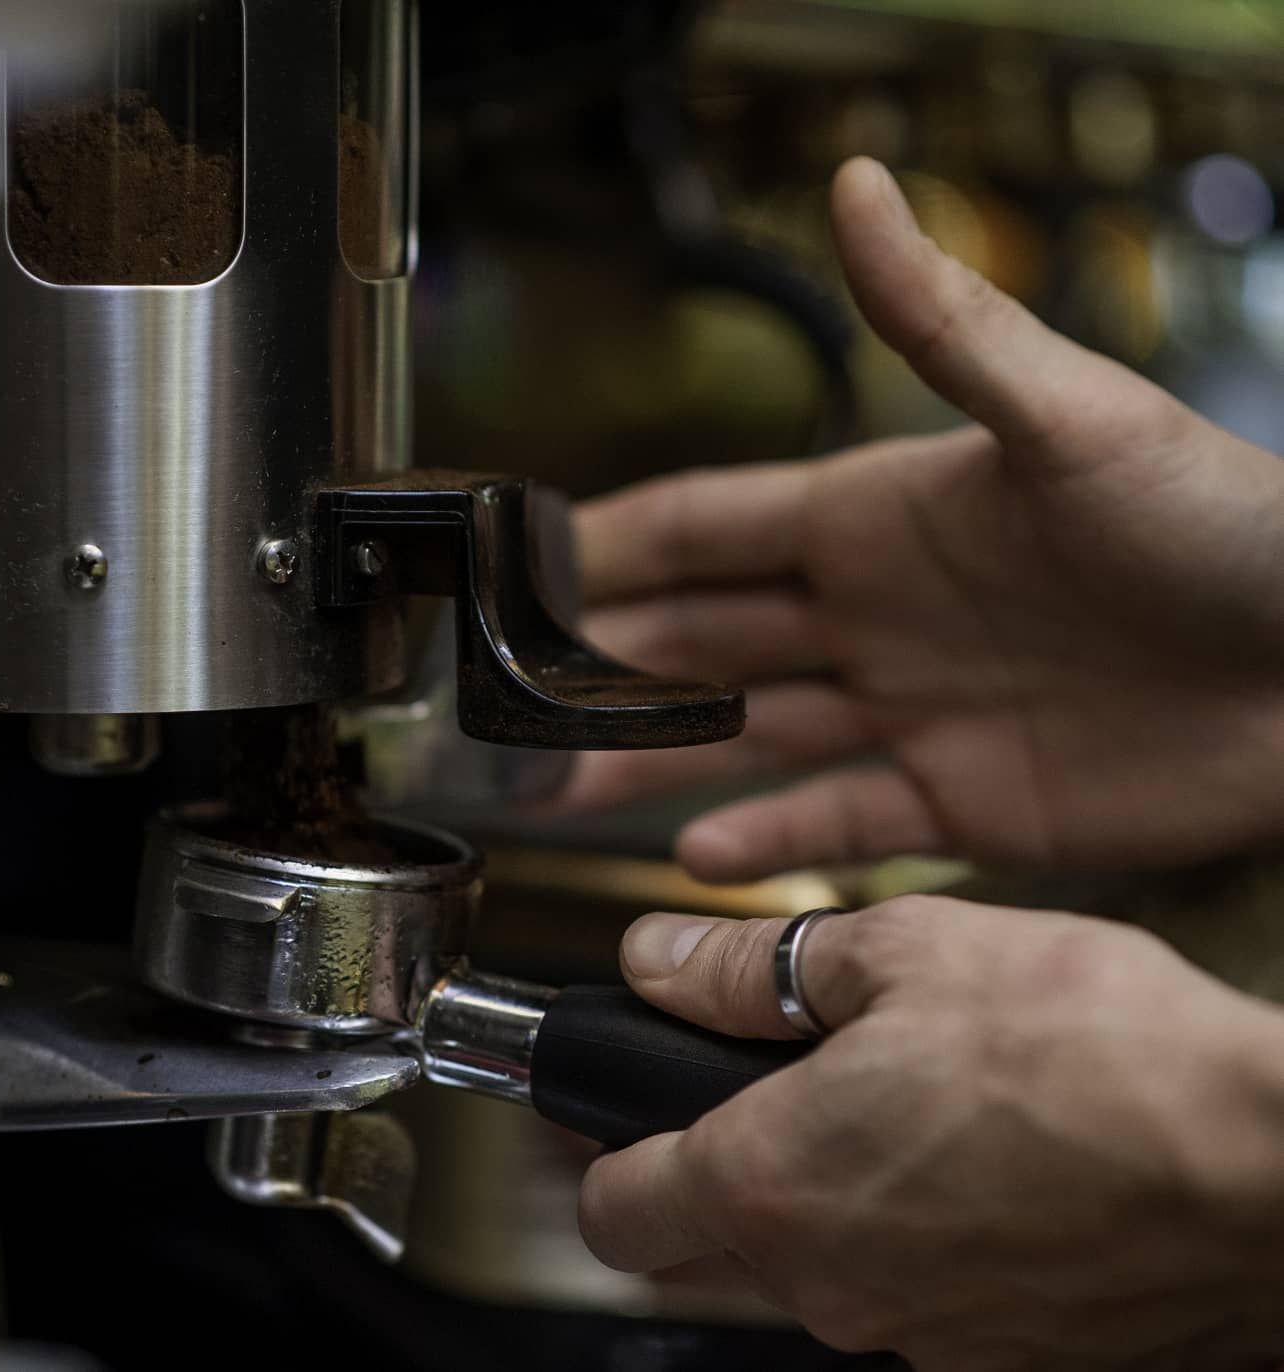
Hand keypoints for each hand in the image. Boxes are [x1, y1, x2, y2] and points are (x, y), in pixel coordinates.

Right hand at [566, 157, 1283, 879]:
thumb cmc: (1221, 522)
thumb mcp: (1071, 417)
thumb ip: (945, 324)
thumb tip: (857, 187)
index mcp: (875, 517)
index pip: (707, 525)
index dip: (614, 544)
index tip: (525, 562)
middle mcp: (874, 615)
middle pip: (704, 640)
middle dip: (604, 663)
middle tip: (511, 692)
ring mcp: (909, 711)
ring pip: (748, 739)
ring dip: (655, 762)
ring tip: (563, 788)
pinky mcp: (958, 801)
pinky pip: (837, 820)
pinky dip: (770, 840)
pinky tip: (699, 856)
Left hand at [579, 899, 1283, 1368]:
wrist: (1266, 1167)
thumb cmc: (1091, 1049)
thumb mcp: (896, 951)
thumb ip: (749, 967)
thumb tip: (658, 959)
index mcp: (773, 1180)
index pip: (615, 1208)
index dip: (601, 1148)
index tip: (615, 1103)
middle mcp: (829, 1282)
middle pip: (696, 1250)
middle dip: (695, 1173)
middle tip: (745, 1087)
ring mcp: (916, 1334)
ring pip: (803, 1273)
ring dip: (808, 1195)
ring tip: (876, 1101)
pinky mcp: (996, 1352)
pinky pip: (902, 1295)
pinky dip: (899, 1231)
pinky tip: (957, 1156)